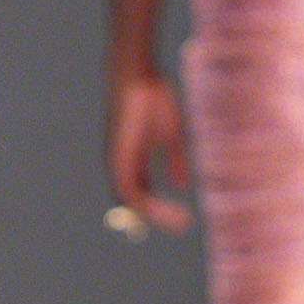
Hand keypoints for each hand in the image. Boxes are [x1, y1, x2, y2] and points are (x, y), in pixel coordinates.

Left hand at [108, 70, 192, 232]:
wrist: (138, 78)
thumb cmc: (153, 102)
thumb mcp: (171, 137)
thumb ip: (175, 161)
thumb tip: (182, 186)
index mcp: (133, 161)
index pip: (143, 194)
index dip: (160, 209)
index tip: (184, 218)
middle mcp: (122, 166)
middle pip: (137, 203)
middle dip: (161, 216)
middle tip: (185, 224)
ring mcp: (117, 163)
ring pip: (133, 201)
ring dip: (157, 214)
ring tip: (182, 221)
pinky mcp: (117, 158)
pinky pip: (128, 190)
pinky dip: (146, 203)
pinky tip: (164, 207)